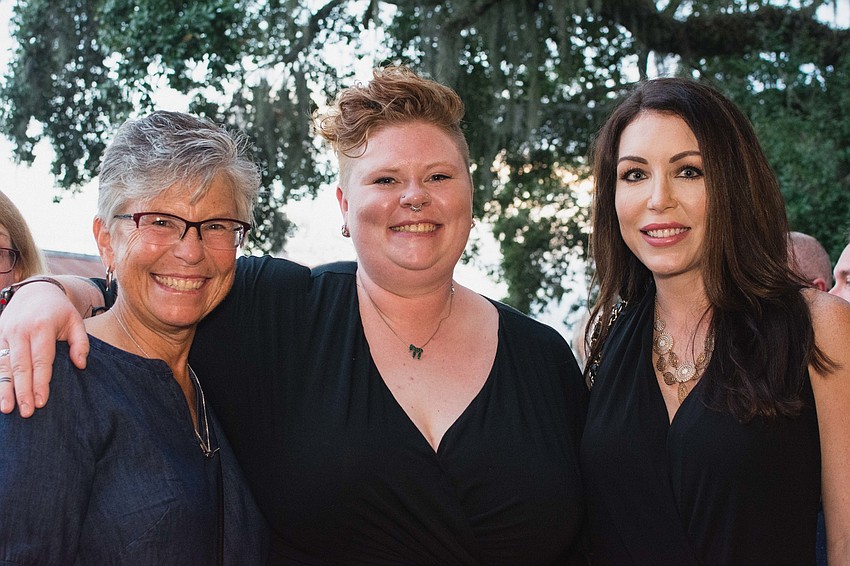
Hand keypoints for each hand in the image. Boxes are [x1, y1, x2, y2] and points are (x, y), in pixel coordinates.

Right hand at [0, 281, 88, 416]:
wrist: (35, 290)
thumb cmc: (59, 310)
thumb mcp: (76, 321)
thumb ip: (80, 343)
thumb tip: (81, 365)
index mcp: (42, 327)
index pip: (41, 360)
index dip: (41, 382)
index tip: (42, 402)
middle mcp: (20, 331)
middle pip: (21, 366)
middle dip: (22, 391)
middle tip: (26, 412)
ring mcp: (5, 333)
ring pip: (4, 365)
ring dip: (5, 389)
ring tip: (7, 409)